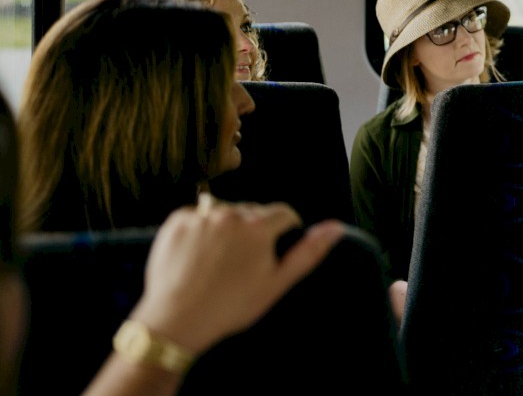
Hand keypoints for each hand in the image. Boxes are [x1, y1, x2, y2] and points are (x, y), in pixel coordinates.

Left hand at [128, 195, 343, 355]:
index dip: (285, 232)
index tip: (274, 253)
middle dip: (254, 230)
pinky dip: (200, 231)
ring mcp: (200, 216)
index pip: (284, 214)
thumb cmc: (231, 306)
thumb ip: (308, 252)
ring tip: (218, 262)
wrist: (175, 321)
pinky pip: (197, 216)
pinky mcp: (176, 221)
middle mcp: (230, 213)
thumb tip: (336, 227)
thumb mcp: (276, 284)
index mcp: (258, 227)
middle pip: (253, 212)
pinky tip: (197, 256)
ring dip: (227, 229)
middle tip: (243, 263)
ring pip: (225, 213)